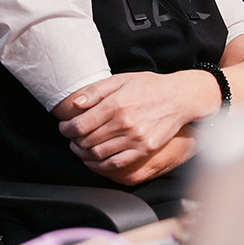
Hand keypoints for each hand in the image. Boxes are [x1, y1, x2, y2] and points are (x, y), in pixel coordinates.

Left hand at [57, 71, 207, 182]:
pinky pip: (116, 164)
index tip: (64, 127)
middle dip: (74, 141)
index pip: (81, 124)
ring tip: (80, 147)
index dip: (67, 129)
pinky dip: (100, 165)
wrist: (179, 98)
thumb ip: (97, 91)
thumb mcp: (122, 79)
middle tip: (71, 137)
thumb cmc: (149, 86)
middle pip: (87, 140)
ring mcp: (135, 139)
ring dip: (84, 153)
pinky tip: (95, 159)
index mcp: (116, 104)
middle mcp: (124, 123)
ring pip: (99, 154)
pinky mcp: (144, 150)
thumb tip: (76, 104)